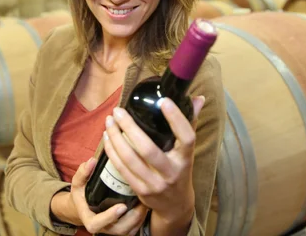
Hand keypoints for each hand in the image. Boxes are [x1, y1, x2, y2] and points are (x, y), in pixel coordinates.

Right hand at [70, 157, 149, 234]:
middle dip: (132, 218)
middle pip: (118, 230)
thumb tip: (92, 161)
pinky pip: (133, 229)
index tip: (121, 206)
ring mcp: (113, 229)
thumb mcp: (78, 182)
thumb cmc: (82, 194)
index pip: (96, 224)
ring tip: (146, 202)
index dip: (109, 217)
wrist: (84, 206)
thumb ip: (83, 172)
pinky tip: (146, 205)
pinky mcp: (122, 229)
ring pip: (128, 231)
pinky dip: (141, 220)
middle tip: (141, 203)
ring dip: (139, 218)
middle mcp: (102, 227)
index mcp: (89, 218)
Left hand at [103, 95, 205, 223]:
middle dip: (129, 127)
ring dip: (116, 138)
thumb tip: (198, 98)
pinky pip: (122, 169)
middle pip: (148, 149)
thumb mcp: (188, 150)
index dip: (176, 119)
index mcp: (185, 158)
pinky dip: (112, 152)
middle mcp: (171, 172)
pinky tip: (107, 137)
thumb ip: (190, 123)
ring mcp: (155, 184)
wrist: (175, 206)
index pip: (186, 137)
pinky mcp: (141, 191)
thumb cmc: (181, 170)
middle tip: (118, 111)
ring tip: (109, 121)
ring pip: (130, 159)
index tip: (163, 101)